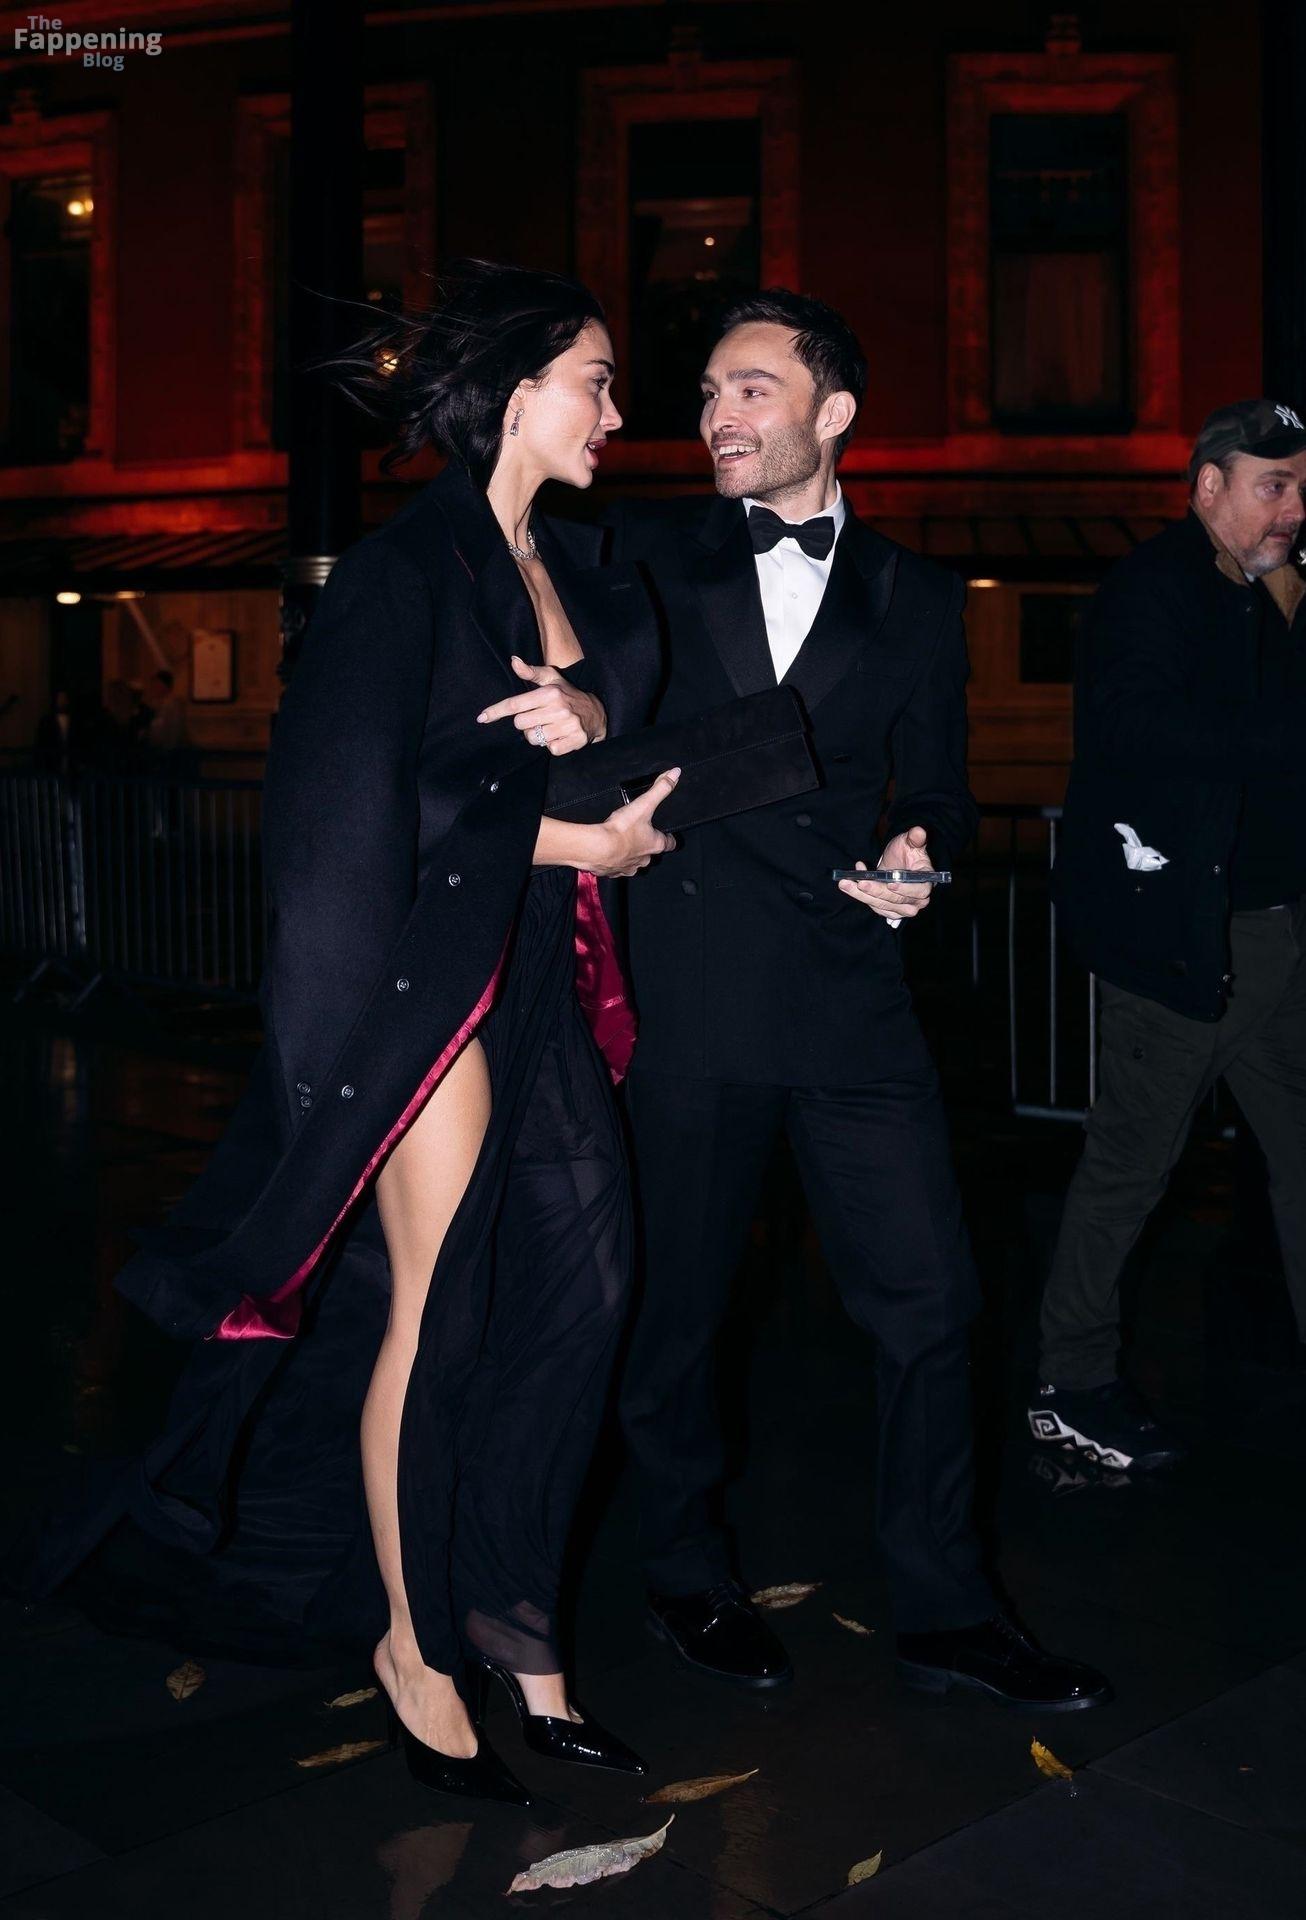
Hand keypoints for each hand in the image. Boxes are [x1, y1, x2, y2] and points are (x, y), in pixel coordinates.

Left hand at [477, 656, 606, 755]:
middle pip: (520, 724)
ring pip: (533, 738)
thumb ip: (531, 672)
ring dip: (537, 735)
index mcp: (550, 693)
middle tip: (538, 717)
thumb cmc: (568, 695)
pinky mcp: (574, 741)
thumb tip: (513, 661)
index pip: (515, 704)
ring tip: (549, 726)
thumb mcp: (552, 679)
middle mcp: (559, 709)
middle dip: (525, 723)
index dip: (496, 711)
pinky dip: (552, 745)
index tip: (482, 718)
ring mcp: (568, 726)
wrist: (596, 714)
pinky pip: (550, 749)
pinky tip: (559, 736)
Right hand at [587, 767, 680, 877]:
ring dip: (630, 856)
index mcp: (655, 845)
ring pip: (634, 863)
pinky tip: (607, 854)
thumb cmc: (621, 830)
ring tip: (622, 845)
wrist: (596, 848)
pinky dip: (613, 862)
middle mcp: (644, 860)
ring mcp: (628, 868)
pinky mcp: (611, 872)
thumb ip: (660, 789)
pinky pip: (616, 869)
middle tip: (640, 836)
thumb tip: (676, 774)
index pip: (669, 844)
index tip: (668, 835)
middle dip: (646, 847)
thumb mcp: (643, 805)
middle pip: (650, 855)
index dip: (669, 838)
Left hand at [838, 825, 933, 921]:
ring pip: (882, 905)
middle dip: (877, 891)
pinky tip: (851, 883)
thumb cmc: (906, 852)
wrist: (895, 861)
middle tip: (861, 882)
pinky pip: (874, 906)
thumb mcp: (910, 842)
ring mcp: (903, 907)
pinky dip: (861, 896)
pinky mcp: (889, 910)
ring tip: (846, 883)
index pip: (920, 891)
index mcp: (926, 883)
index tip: (890, 883)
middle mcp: (917, 900)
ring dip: (863, 896)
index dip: (905, 889)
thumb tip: (918, 831)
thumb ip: (915, 838)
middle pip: (897, 901)